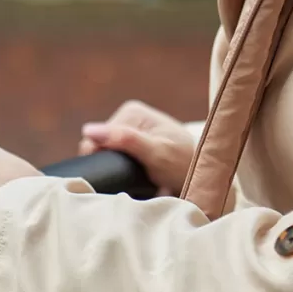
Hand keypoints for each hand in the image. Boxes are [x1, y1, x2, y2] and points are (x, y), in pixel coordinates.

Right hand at [80, 101, 196, 196]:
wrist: (204, 179)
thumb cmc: (184, 166)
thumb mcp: (156, 154)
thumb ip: (125, 141)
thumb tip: (88, 131)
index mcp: (131, 111)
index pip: (98, 137)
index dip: (103, 159)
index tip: (121, 174)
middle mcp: (129, 118)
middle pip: (102, 147)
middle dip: (111, 164)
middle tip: (132, 179)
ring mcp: (131, 133)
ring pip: (107, 156)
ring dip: (116, 170)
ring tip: (135, 180)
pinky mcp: (133, 149)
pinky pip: (115, 162)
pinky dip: (121, 172)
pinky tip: (133, 180)